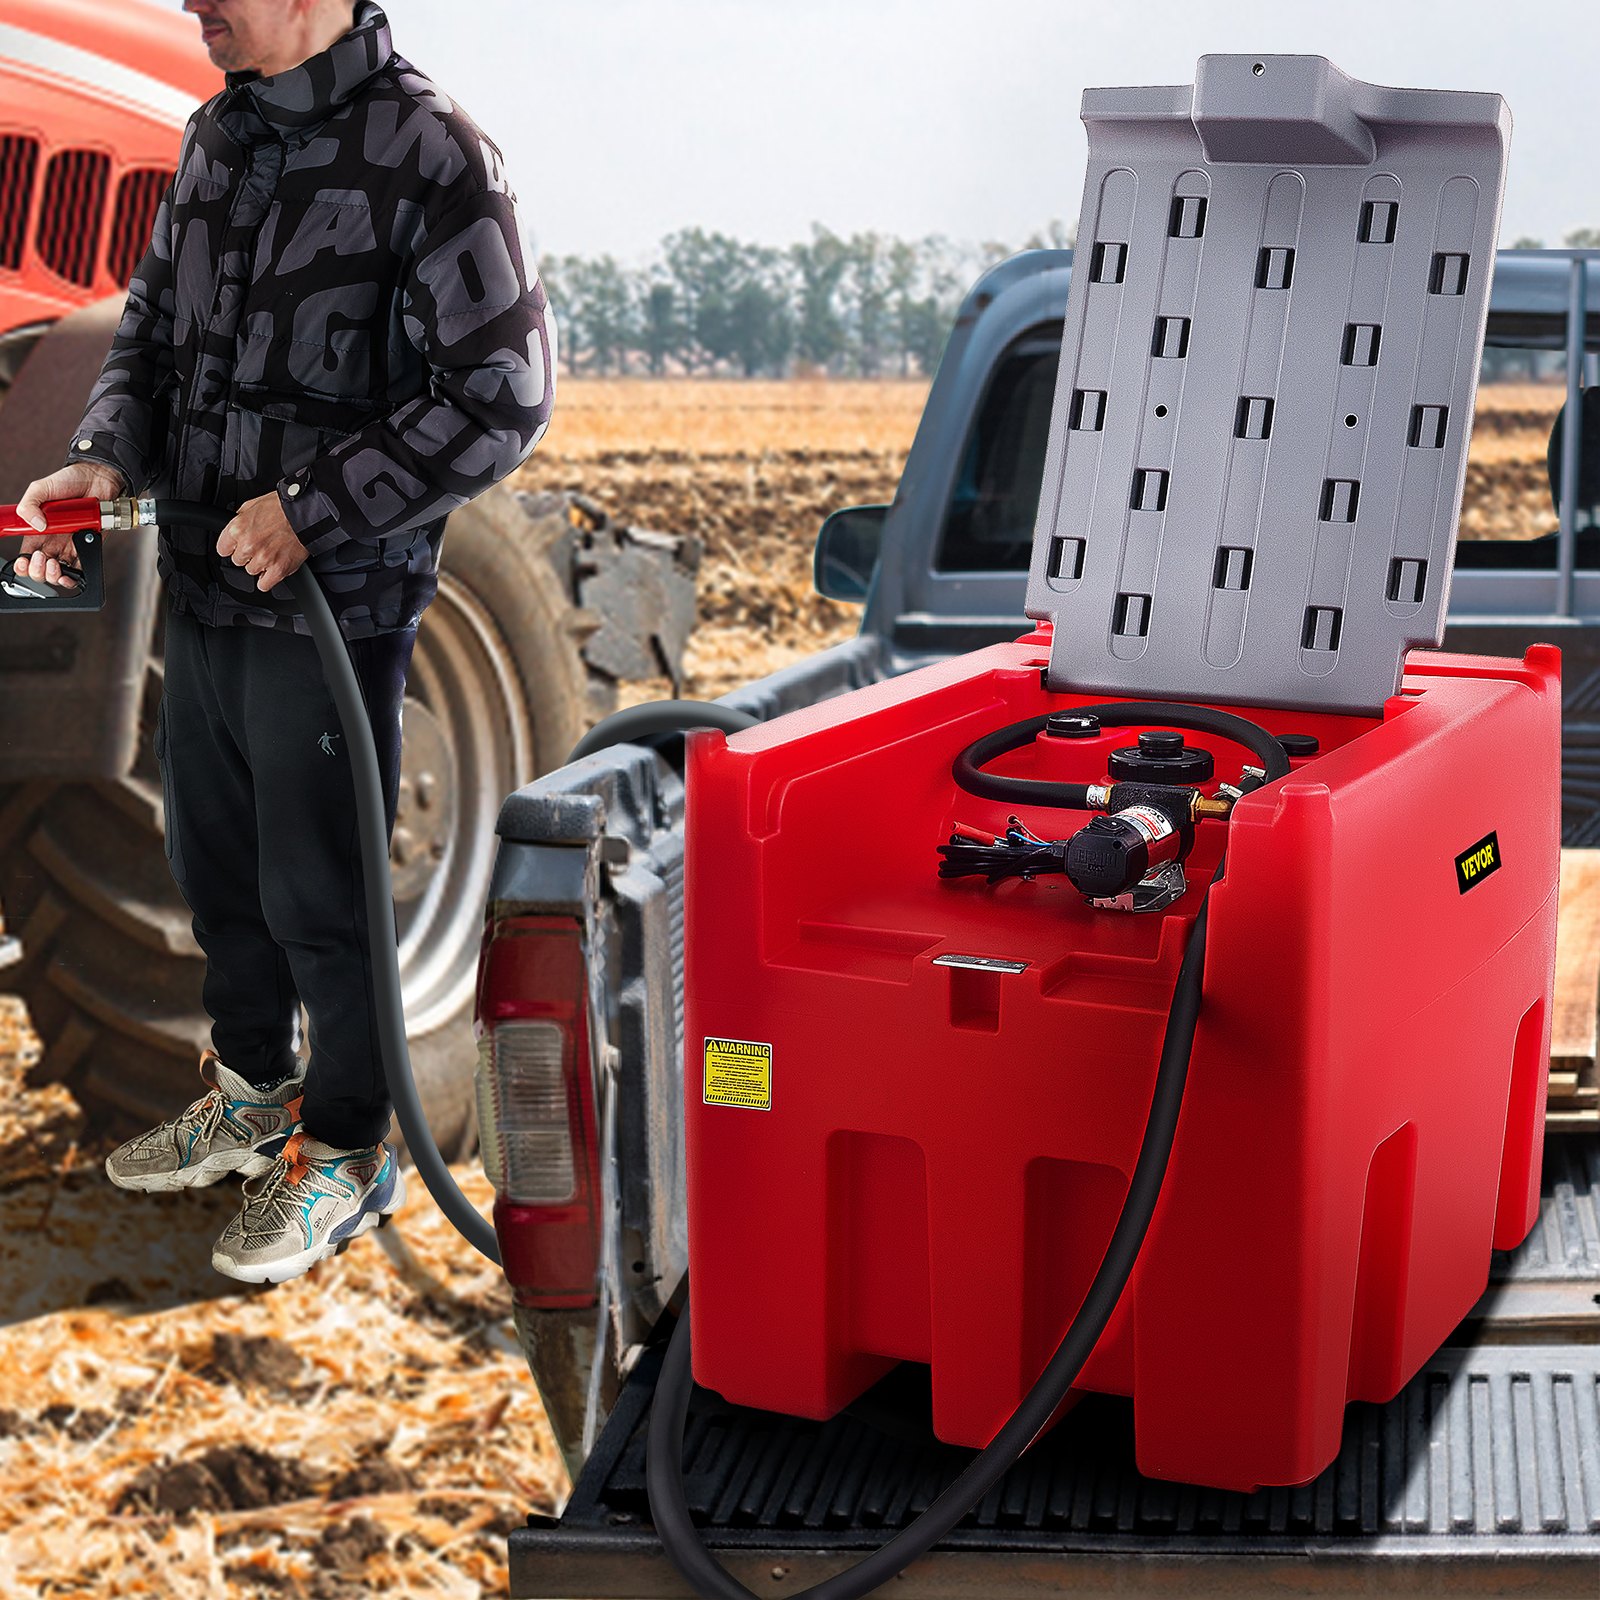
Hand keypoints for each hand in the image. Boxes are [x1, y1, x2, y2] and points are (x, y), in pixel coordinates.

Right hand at [12, 463, 125, 587]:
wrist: (98, 478)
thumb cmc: (70, 481)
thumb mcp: (41, 488)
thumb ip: (29, 504)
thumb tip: (35, 524)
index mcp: (38, 529)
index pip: (26, 554)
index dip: (23, 563)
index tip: (24, 561)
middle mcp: (53, 539)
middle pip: (41, 567)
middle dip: (38, 571)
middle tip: (42, 559)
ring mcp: (71, 544)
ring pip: (59, 572)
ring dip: (54, 575)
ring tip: (55, 564)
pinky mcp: (89, 546)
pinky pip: (82, 568)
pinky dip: (76, 575)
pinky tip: (71, 571)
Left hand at [217, 489, 308, 592]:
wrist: (306, 514)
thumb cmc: (283, 508)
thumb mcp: (253, 505)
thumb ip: (241, 519)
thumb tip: (236, 529)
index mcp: (238, 528)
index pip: (223, 549)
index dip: (232, 546)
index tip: (239, 545)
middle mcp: (249, 545)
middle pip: (238, 561)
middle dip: (247, 554)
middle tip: (261, 545)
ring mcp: (264, 559)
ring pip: (251, 571)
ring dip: (260, 565)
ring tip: (271, 553)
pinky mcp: (278, 569)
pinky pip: (264, 585)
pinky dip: (268, 579)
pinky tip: (272, 569)